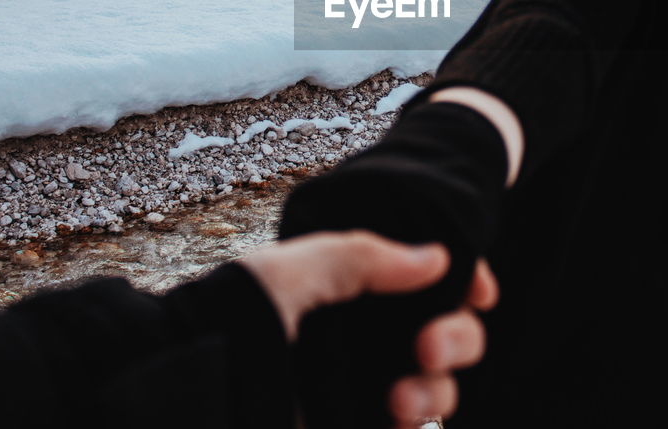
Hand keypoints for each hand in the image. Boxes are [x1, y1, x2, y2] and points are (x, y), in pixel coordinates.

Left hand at [239, 231, 497, 426]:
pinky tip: (402, 420)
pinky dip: (421, 426)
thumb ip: (363, 256)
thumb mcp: (292, 268)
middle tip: (429, 348)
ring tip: (402, 401)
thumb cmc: (228, 315)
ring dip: (439, 391)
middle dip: (458, 339)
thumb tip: (438, 258)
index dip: (465, 285)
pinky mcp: (353, 426)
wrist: (189, 385)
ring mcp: (362, 388)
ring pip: (439, 389)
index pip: (432, 283)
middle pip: (448, 335)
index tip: (478, 290)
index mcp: (356, 292)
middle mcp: (366, 338)